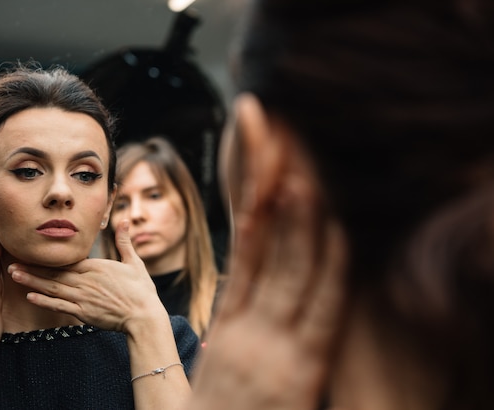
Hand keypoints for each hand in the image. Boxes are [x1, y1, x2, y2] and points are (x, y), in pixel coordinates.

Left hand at [9, 219, 165, 332]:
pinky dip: (44, 300)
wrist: (144, 316)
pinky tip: (29, 296)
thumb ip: (124, 241)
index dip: (48, 256)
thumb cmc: (141, 290)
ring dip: (31, 281)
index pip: (67, 260)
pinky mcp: (83, 312)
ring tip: (13, 275)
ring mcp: (83, 297)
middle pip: (54, 272)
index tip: (32, 251)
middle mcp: (85, 281)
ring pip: (52, 287)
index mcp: (95, 267)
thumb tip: (123, 221)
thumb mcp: (133, 262)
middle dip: (32, 268)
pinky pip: (59, 305)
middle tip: (10, 263)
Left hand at [187, 180, 345, 409]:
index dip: (336, 256)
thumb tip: (339, 310)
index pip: (329, 300)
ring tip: (288, 182)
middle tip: (312, 178)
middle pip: (296, 272)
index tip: (344, 219)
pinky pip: (236, 282)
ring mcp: (244, 334)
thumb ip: (321, 357)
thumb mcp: (307, 399)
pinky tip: (252, 215)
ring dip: (279, 224)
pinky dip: (247, 247)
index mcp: (307, 367)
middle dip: (306, 224)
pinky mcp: (221, 331)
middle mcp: (276, 344)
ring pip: (266, 268)